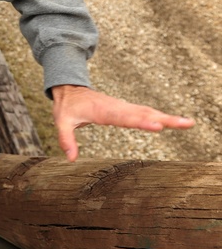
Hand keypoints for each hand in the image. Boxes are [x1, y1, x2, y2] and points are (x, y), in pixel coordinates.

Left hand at [51, 85, 194, 161]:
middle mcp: (117, 107)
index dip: (141, 121)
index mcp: (103, 111)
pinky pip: (144, 112)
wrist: (70, 89)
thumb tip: (71, 159)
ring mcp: (123, 107)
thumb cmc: (67, 106)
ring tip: (187, 123)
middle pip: (143, 113)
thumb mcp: (61, 121)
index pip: (124, 117)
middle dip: (164, 119)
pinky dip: (159, 116)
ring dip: (167, 117)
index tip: (158, 125)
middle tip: (186, 123)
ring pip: (147, 112)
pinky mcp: (125, 109)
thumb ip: (66, 139)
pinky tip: (173, 121)